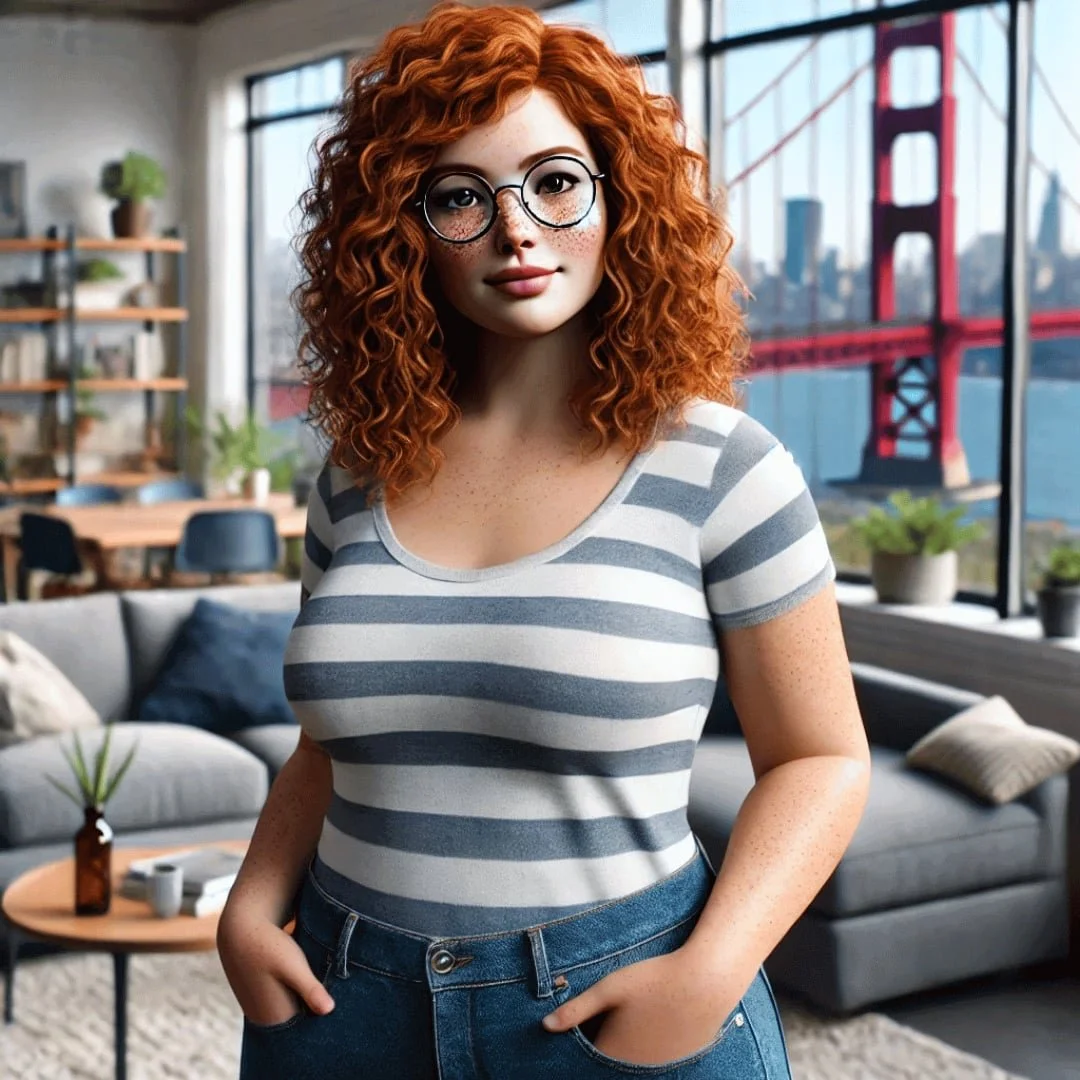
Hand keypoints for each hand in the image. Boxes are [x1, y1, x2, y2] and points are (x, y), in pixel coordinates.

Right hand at [217, 910, 334, 1027]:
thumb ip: (310, 989)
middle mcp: (266, 1019)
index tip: (341, 1009)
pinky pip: (286, 999)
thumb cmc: (267, 946)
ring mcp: (262, 1007)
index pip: (306, 1031)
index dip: (323, 1022)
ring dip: (307, 999)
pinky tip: (310, 976)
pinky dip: (297, 992)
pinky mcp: (262, 994)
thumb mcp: (293, 965)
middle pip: (300, 1021)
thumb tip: (329, 1010)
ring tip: (326, 982)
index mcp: (274, 1019)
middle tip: (340, 992)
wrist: (239, 928)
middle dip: (316, 1010)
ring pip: (294, 1008)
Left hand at [541, 946, 750, 1066]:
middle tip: (612, 1020)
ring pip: (633, 1064)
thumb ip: (576, 1009)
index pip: (586, 1061)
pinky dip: (650, 1048)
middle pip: (609, 1063)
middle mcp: (634, 1069)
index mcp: (613, 1053)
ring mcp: (659, 1069)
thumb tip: (545, 1025)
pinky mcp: (680, 1063)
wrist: (705, 982)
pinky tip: (654, 1023)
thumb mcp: (609, 988)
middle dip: (603, 1047)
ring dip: (628, 1048)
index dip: (581, 1046)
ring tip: (635, 1019)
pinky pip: (655, 1062)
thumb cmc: (653, 980)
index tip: (578, 1035)